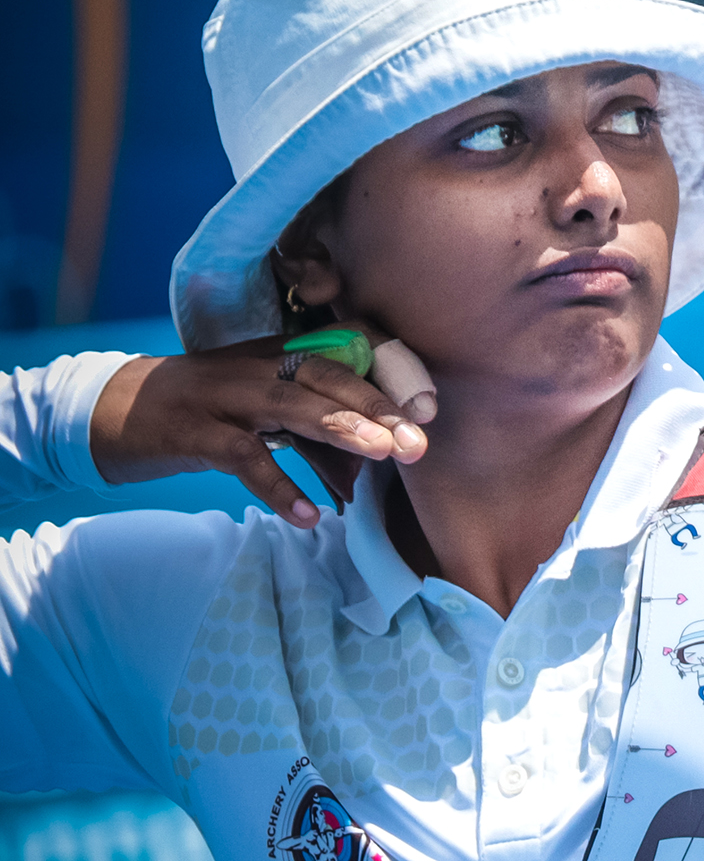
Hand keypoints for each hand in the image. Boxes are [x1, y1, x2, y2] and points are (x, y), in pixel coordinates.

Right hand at [88, 342, 430, 526]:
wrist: (115, 411)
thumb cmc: (211, 412)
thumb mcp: (269, 414)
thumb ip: (320, 436)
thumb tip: (372, 471)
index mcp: (282, 353)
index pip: (347, 344)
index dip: (390, 368)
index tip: (430, 406)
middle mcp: (258, 365)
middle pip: (327, 374)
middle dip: (378, 407)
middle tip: (419, 442)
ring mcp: (224, 395)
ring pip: (290, 405)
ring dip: (339, 429)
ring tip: (382, 455)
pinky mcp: (193, 431)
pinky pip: (241, 458)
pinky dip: (275, 486)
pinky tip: (306, 515)